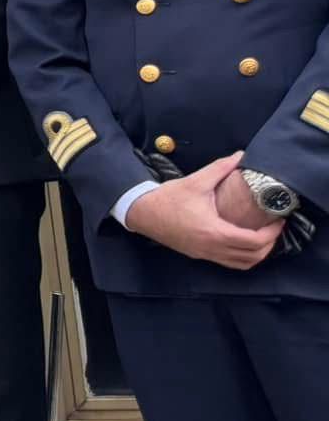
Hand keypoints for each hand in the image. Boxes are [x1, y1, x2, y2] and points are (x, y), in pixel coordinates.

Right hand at [125, 152, 281, 269]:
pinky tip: (242, 242)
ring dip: (257, 254)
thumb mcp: (196, 181)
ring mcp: (205, 254)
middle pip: (252, 257)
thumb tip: (241, 156)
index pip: (253, 241)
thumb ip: (220, 168)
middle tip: (274, 228)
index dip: (271, 234)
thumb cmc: (168, 198)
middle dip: (269, 245)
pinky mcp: (199, 255)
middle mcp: (211, 248)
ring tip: (263, 237)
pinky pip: (228, 263)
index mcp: (214, 231)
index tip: (278, 221)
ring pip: (241, 264)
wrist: (141, 211)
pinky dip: (242, 257)